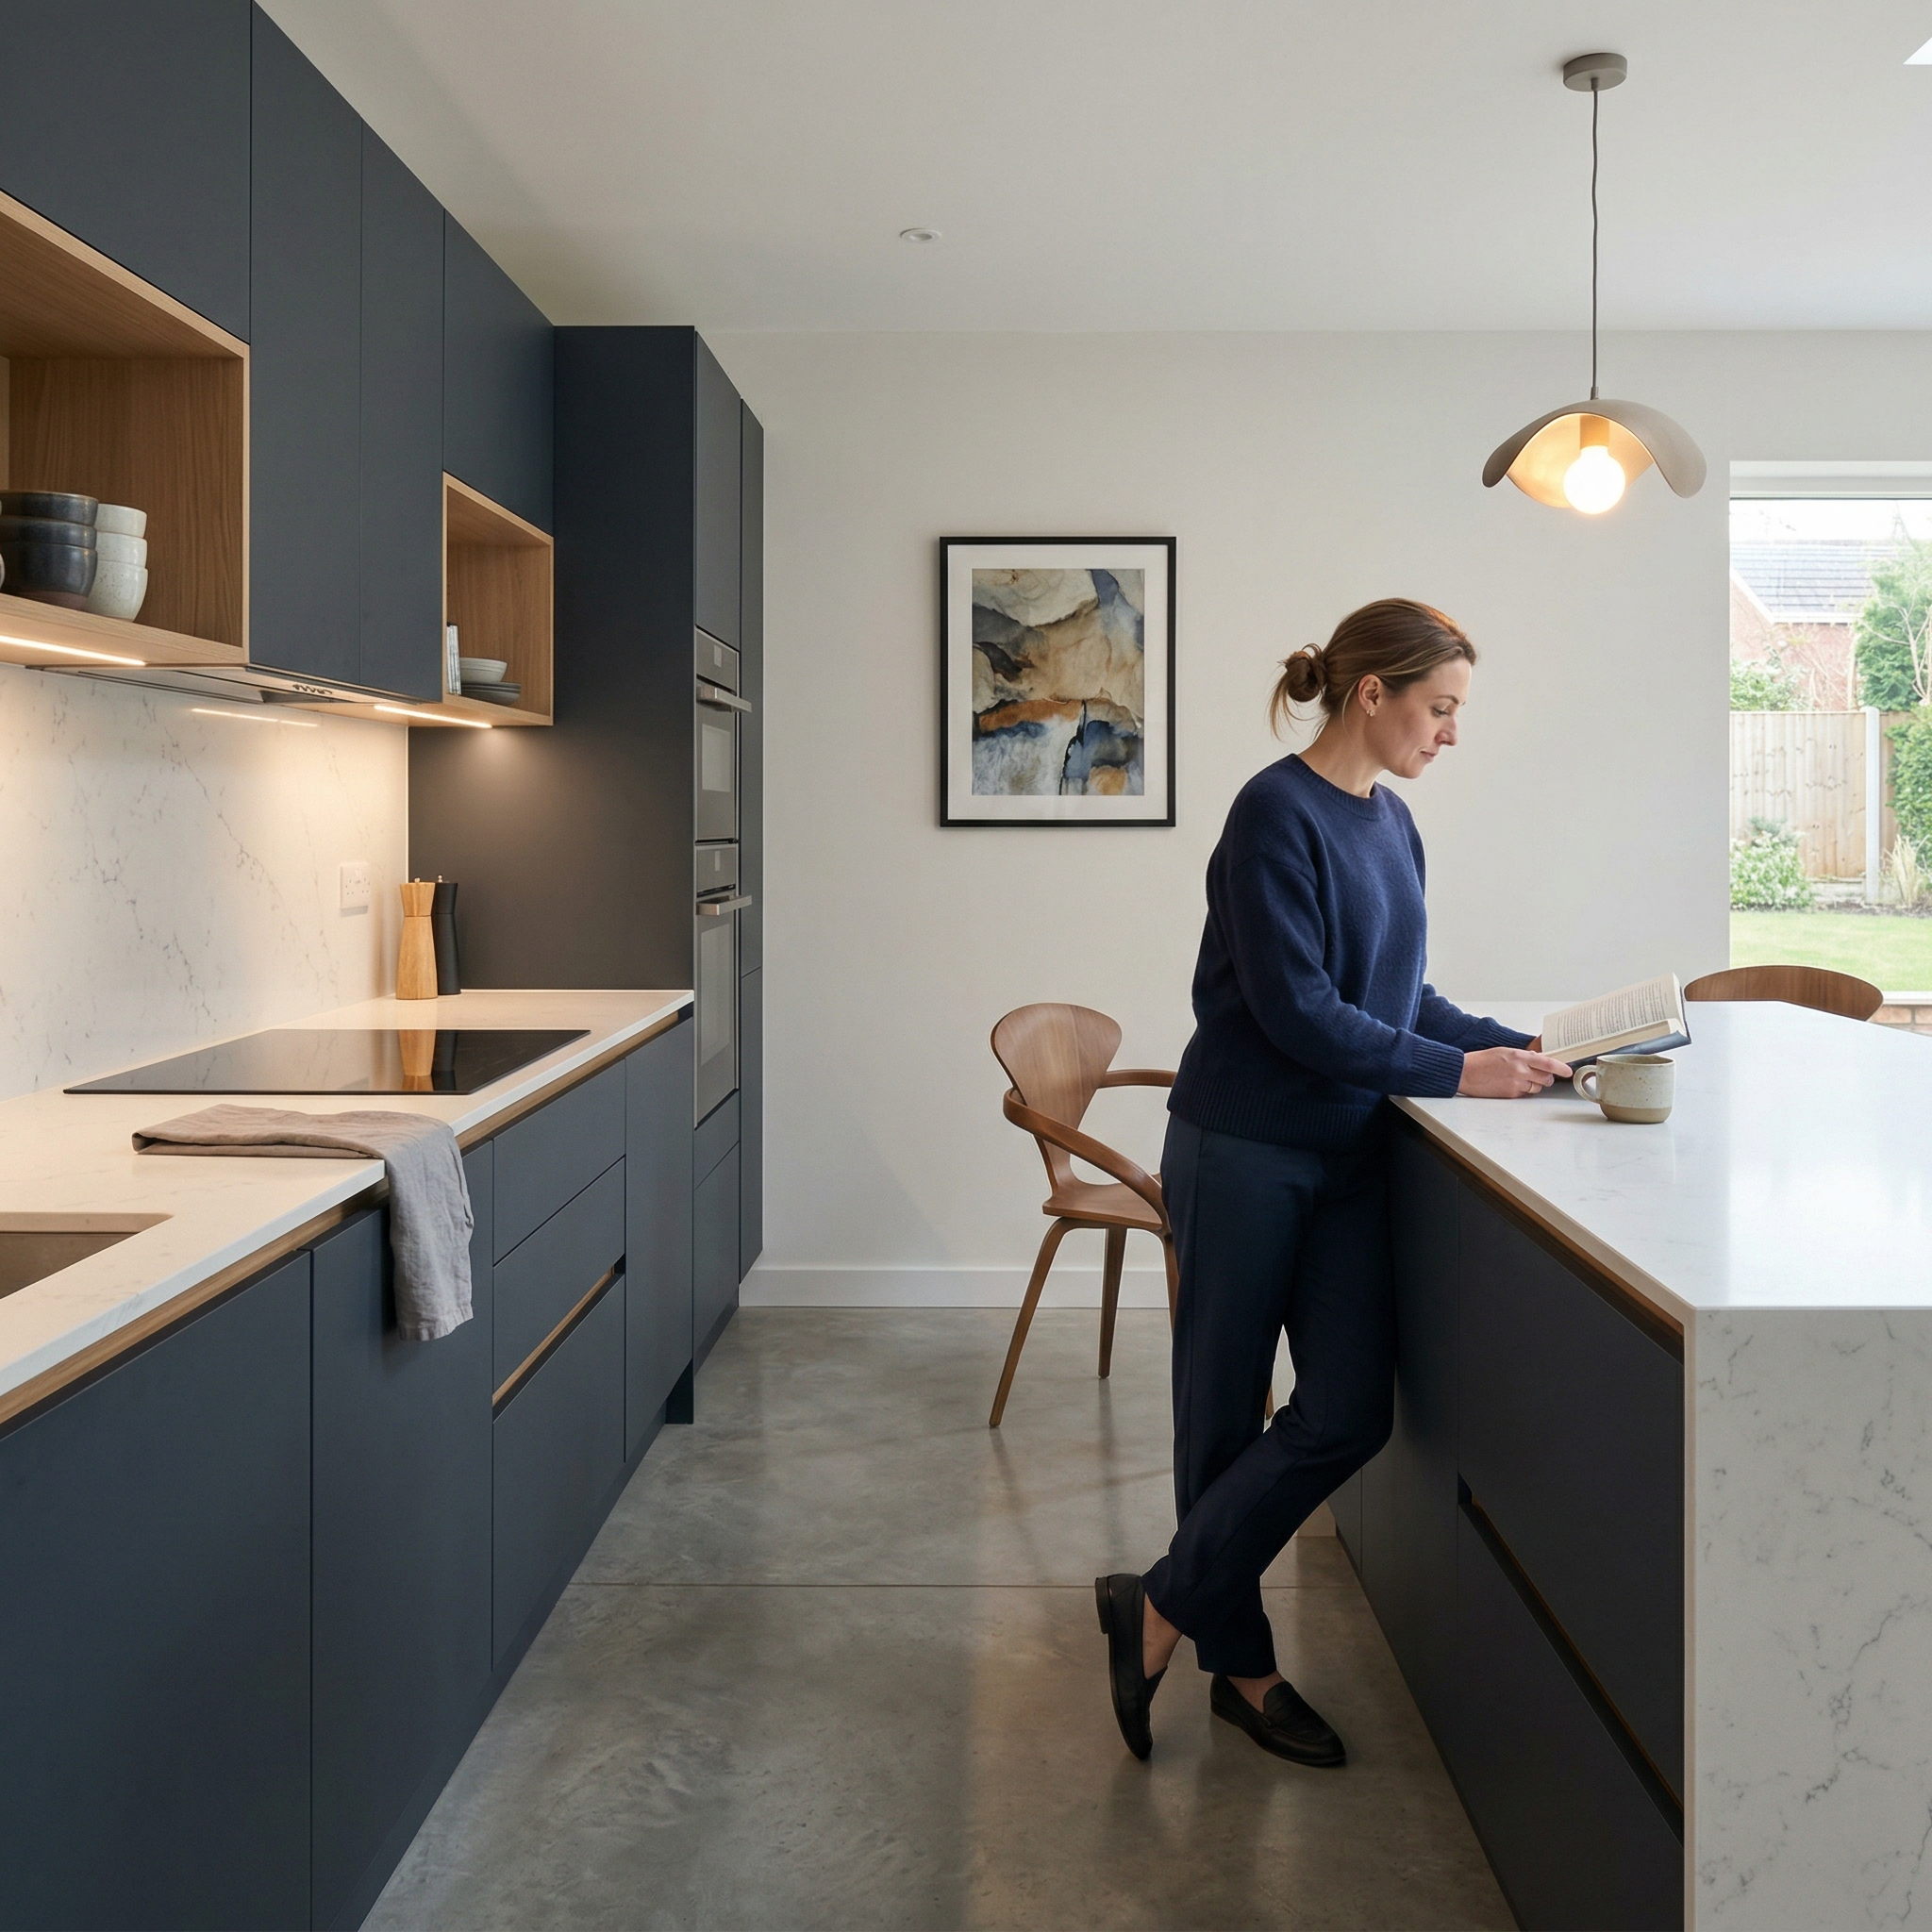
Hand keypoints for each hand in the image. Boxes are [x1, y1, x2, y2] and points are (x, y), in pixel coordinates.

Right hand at [1458, 1047, 1572, 1097]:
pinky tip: (1511, 1084)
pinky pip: (1525, 1094)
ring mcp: (1515, 1083)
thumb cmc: (1481, 1060)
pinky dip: (1523, 1090)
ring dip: (1534, 1085)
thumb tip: (1538, 1060)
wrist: (1465, 1073)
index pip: (1547, 1062)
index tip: (1568, 1071)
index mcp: (1518, 1056)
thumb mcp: (1504, 1051)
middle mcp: (1519, 1070)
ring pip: (1537, 1088)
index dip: (1560, 1067)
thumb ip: (1522, 1056)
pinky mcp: (1510, 1094)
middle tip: (1541, 1076)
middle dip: (1546, 1078)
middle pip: (1546, 1078)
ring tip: (1521, 1080)